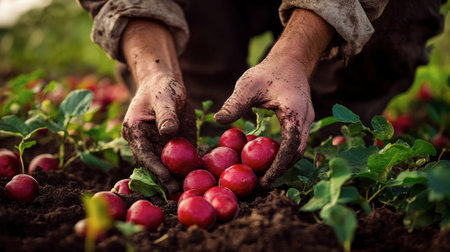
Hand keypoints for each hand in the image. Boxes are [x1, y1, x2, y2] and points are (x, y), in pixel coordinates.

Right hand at [121, 75, 195, 193]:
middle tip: (177, 192)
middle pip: (152, 166)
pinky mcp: (171, 147)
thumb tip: (168, 132)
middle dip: (164, 180)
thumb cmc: (162, 88)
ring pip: (164, 168)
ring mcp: (157, 146)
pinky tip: (195, 179)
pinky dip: (185, 171)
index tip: (166, 178)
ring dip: (174, 180)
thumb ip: (166, 114)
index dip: (154, 167)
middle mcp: (143, 143)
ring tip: (186, 191)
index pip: (143, 154)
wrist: (167, 84)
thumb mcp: (165, 98)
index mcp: (134, 131)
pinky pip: (177, 162)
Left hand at [215, 9, 333, 188]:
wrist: (290, 61)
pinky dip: (282, 153)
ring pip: (297, 149)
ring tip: (262, 175)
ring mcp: (306, 121)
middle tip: (260, 184)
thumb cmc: (268, 71)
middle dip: (281, 170)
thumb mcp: (248, 85)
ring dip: (282, 163)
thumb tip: (217, 120)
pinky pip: (294, 142)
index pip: (290, 146)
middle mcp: (305, 119)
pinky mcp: (301, 122)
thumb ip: (235, 103)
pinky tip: (265, 158)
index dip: (278, 167)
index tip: (264, 181)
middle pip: (297, 153)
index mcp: (295, 112)